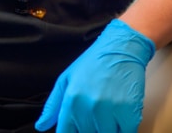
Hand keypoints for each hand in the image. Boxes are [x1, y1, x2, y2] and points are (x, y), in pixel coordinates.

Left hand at [35, 19, 154, 131]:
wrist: (123, 46)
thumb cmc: (95, 61)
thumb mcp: (67, 78)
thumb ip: (52, 105)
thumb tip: (41, 126)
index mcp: (72, 100)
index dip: (73, 132)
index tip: (79, 128)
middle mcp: (90, 107)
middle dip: (91, 129)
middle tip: (96, 117)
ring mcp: (110, 109)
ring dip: (108, 129)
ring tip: (109, 115)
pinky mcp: (129, 109)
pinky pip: (126, 131)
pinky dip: (124, 128)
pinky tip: (122, 118)